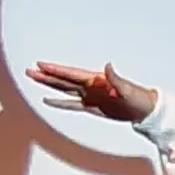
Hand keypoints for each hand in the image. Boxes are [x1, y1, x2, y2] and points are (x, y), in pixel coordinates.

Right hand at [28, 60, 149, 122]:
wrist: (144, 110)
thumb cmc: (138, 98)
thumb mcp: (128, 89)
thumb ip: (116, 78)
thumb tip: (108, 66)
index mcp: (96, 80)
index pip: (71, 74)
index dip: (56, 70)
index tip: (41, 65)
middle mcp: (90, 86)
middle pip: (63, 80)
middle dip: (46, 75)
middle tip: (30, 70)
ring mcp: (89, 96)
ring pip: (64, 90)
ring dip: (49, 86)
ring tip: (34, 79)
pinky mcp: (91, 107)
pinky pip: (71, 105)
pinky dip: (59, 103)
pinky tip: (47, 100)